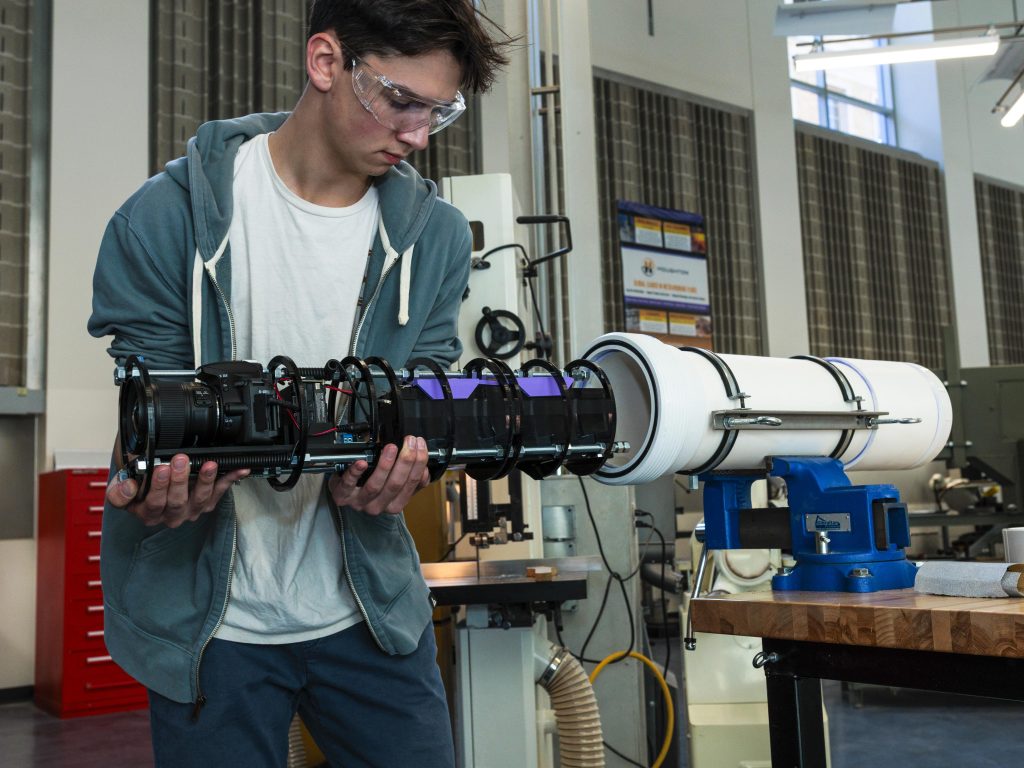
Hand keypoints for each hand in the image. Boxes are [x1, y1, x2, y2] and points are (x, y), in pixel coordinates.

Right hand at [106, 454, 249, 527]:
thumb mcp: (120, 489)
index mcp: (148, 513)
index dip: (158, 487)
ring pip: (200, 499)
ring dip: (206, 480)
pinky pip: (220, 492)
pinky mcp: (206, 504)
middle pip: (177, 501)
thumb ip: (119, 491)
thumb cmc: (137, 486)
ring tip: (208, 465)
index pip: (153, 503)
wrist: (152, 484)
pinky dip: (230, 479)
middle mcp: (171, 515)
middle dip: (180, 479)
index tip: (160, 469)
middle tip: (181, 460)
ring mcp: (191, 510)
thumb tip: (128, 487)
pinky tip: (240, 470)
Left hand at [329, 435, 429, 514]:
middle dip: (405, 461)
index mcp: (394, 504)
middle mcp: (378, 506)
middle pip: (395, 485)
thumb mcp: (393, 485)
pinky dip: (356, 473)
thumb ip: (410, 480)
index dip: (418, 464)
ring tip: (391, 448)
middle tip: (409, 442)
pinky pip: (349, 485)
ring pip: (375, 486)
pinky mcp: (342, 496)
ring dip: (385, 465)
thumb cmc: (369, 485)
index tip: (420, 446)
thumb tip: (425, 471)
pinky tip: (362, 462)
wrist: (344, 490)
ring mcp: (359, 502)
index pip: (411, 485)